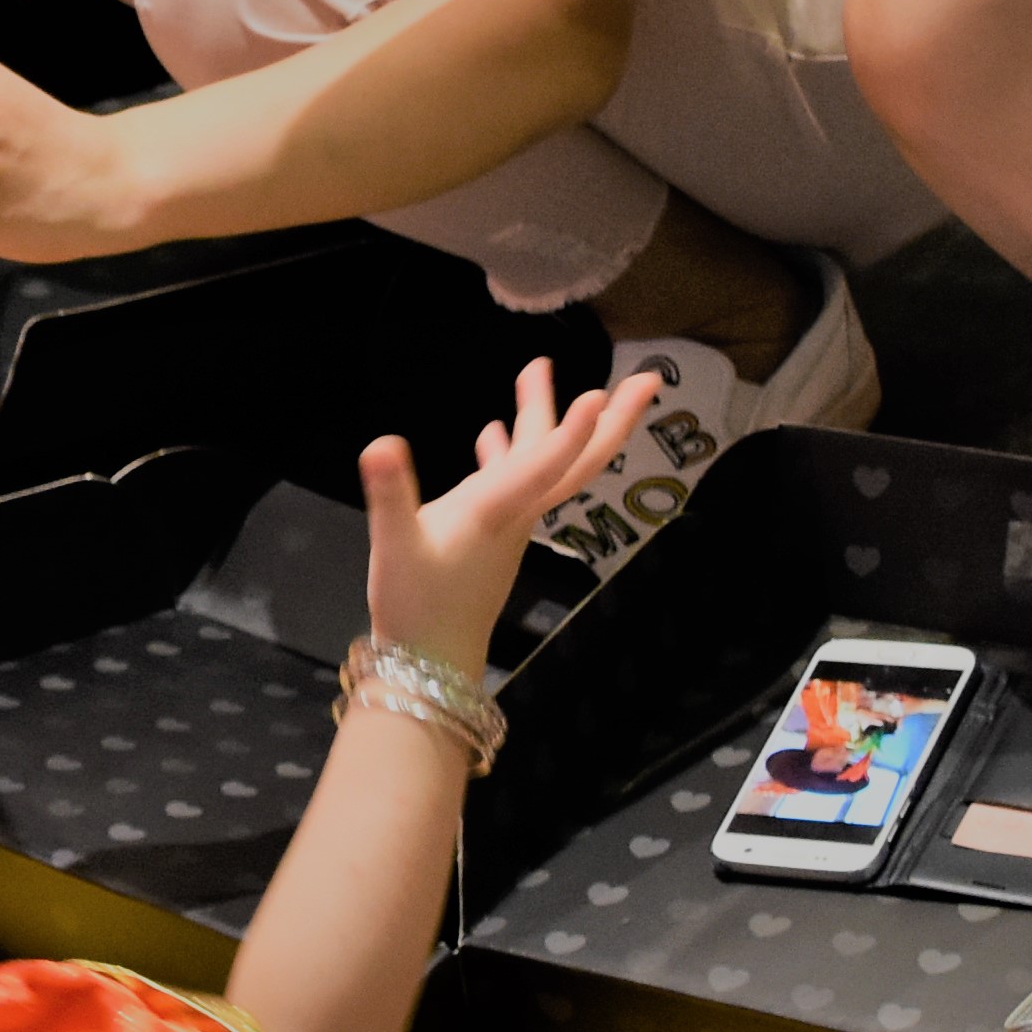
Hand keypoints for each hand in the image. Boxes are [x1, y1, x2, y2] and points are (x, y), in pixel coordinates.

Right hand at [359, 358, 661, 660]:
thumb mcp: (395, 547)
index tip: (598, 394)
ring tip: (538, 369)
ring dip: (547, 417)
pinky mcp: (490, 530)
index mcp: (498, 511)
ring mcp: (507, 520)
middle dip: (614, 420)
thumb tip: (380, 446)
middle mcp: (516, 510)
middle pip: (578, 461)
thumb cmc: (416, 606)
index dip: (572, 431)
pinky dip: (508, 450)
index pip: (545, 465)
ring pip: (544, 463)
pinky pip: (512, 479)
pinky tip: (493, 430)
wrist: (430, 662)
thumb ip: (390, 495)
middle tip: (650, 379)